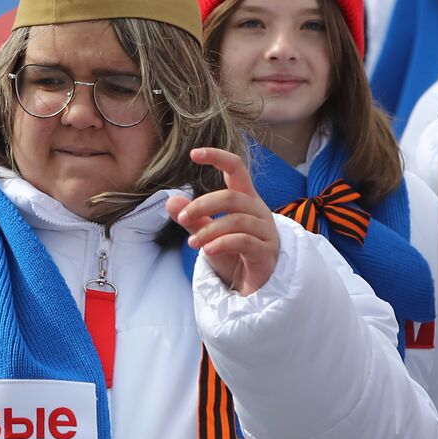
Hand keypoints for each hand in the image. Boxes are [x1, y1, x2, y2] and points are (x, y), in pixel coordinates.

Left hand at [168, 147, 278, 296]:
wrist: (253, 285)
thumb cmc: (233, 254)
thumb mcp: (208, 234)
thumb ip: (193, 218)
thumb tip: (171, 201)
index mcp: (245, 198)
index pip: (236, 168)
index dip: (218, 157)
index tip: (194, 153)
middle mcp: (258, 210)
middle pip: (232, 197)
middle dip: (203, 205)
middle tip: (182, 218)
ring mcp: (265, 231)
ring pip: (237, 220)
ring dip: (209, 230)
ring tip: (192, 243)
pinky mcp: (266, 252)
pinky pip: (245, 241)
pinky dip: (222, 243)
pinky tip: (207, 250)